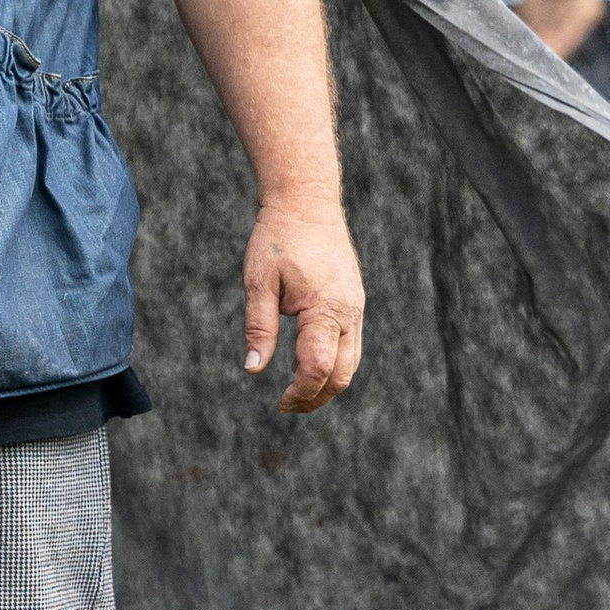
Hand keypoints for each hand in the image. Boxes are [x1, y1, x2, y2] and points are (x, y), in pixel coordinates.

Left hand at [243, 197, 363, 413]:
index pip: (317, 367)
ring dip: (325, 383)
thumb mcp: (258, 282)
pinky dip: (331, 362)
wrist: (307, 203)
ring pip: (351, 363)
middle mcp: (349, 312)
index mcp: (326, 308)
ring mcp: (356, 308)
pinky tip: (303, 364)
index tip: (278, 404)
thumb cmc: (277, 238)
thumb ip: (258, 328)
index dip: (299, 392)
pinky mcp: (354, 303)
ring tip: (293, 390)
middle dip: (316, 398)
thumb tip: (253, 369)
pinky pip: (351, 345)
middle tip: (285, 407)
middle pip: (342, 374)